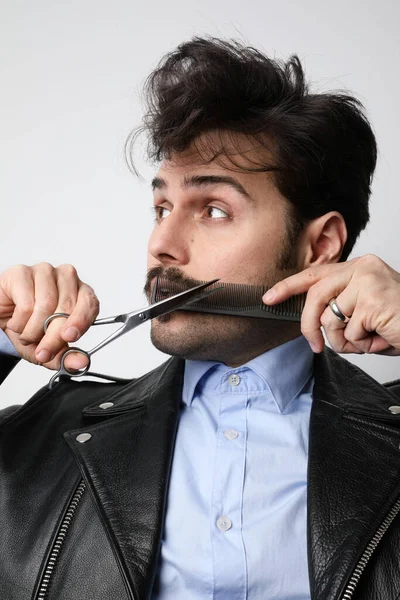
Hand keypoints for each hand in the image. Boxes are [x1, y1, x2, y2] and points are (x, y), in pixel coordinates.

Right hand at [0, 263, 99, 369]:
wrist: (0, 323)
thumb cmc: (28, 328)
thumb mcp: (48, 349)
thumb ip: (65, 356)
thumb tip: (81, 362)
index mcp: (80, 293)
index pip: (90, 303)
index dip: (81, 321)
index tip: (69, 337)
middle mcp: (66, 278)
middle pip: (67, 307)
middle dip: (53, 336)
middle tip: (43, 352)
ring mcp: (44, 272)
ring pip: (45, 305)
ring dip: (33, 330)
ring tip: (27, 335)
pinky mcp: (22, 273)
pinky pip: (25, 303)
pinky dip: (19, 322)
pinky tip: (15, 322)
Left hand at [262, 254, 399, 355]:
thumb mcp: (364, 313)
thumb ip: (340, 311)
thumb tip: (313, 325)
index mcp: (359, 268)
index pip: (315, 274)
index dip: (289, 286)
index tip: (269, 298)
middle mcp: (363, 268)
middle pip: (316, 295)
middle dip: (309, 325)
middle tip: (313, 345)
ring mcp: (368, 281)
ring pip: (332, 318)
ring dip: (346, 339)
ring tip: (369, 339)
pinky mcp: (373, 300)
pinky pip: (350, 332)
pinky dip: (362, 344)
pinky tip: (380, 338)